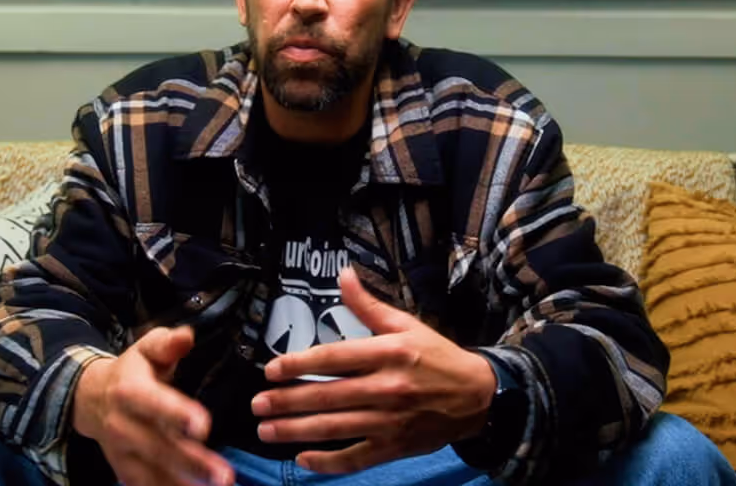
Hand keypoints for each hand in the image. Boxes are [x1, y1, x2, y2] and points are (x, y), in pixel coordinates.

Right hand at [72, 326, 233, 485]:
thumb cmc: (131, 371)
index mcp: (129, 390)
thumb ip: (167, 343)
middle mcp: (122, 425)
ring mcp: (121, 452)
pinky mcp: (124, 470)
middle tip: (223, 474)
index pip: (153, 403)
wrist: (91, 398)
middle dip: (191, 462)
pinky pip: (146, 485)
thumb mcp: (146, 349)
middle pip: (157, 446)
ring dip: (183, 483)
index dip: (176, 414)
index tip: (203, 426)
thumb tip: (186, 337)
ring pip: (152, 472)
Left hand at [251, 266, 496, 472]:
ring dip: (296, 431)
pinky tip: (302, 459)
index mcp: (388, 354)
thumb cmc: (437, 356)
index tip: (272, 369)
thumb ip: (368, 305)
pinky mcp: (395, 447)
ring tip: (265, 430)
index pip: (335, 359)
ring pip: (336, 429)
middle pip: (328, 397)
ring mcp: (390, 422)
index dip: (300, 364)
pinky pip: (356, 458)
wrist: (478, 396)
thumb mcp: (406, 324)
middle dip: (288, 402)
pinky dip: (328, 462)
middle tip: (257, 403)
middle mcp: (387, 389)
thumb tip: (343, 274)